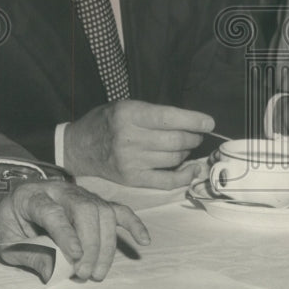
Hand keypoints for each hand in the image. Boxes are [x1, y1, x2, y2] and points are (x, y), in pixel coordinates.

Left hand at [0, 180, 148, 281]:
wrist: (12, 201)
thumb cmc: (10, 222)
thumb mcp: (6, 241)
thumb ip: (28, 254)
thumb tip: (55, 271)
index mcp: (31, 196)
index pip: (53, 212)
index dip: (66, 234)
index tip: (76, 257)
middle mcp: (58, 190)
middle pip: (84, 209)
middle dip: (90, 243)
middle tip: (84, 272)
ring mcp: (78, 193)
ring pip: (103, 211)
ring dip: (106, 244)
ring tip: (96, 272)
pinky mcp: (93, 201)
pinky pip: (117, 209)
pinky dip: (132, 223)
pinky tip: (143, 241)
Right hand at [63, 100, 213, 187]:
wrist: (79, 147)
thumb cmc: (105, 122)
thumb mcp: (124, 107)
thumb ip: (153, 114)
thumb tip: (190, 124)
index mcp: (127, 114)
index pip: (168, 118)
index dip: (193, 120)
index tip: (209, 122)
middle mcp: (129, 138)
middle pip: (176, 140)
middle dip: (193, 137)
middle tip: (195, 134)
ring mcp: (131, 161)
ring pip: (175, 158)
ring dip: (187, 152)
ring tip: (183, 146)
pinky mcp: (132, 179)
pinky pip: (168, 181)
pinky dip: (185, 176)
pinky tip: (191, 169)